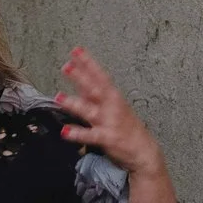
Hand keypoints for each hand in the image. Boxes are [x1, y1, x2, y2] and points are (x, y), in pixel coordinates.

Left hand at [58, 49, 164, 181]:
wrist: (143, 151)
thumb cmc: (127, 127)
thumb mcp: (114, 107)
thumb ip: (95, 96)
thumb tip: (79, 81)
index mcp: (113, 97)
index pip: (99, 76)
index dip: (88, 63)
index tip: (76, 51)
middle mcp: (111, 106)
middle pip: (94, 88)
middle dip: (80, 77)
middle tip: (66, 66)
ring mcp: (109, 122)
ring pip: (89, 110)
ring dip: (74, 103)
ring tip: (58, 96)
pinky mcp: (107, 138)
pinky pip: (90, 135)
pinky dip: (77, 133)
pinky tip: (65, 131)